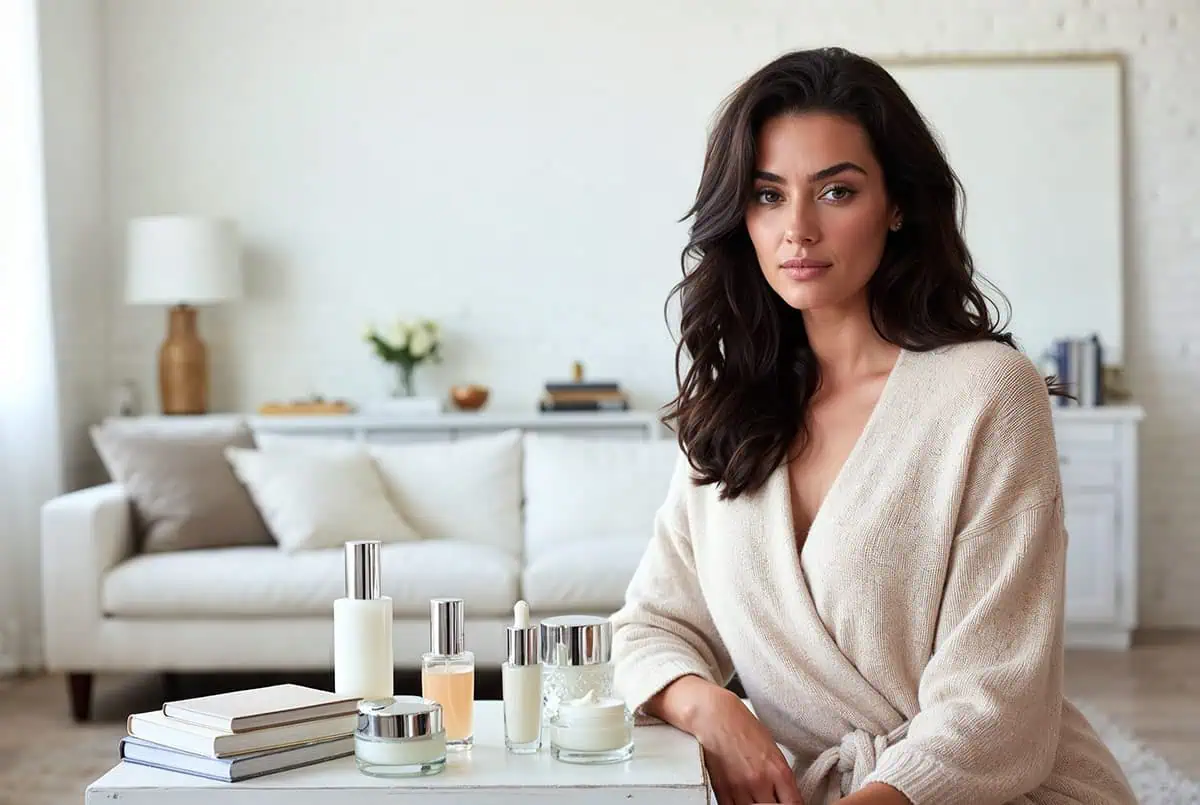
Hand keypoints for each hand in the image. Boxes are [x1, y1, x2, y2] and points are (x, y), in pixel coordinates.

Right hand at [682, 684, 802, 804]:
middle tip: (772, 800)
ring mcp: (740, 788)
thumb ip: (780, 776)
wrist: (715, 716)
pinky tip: (742, 800)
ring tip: (756, 799)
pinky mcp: (722, 790)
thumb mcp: (772, 749)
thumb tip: (787, 796)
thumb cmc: (743, 727)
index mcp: (778, 770)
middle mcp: (761, 782)